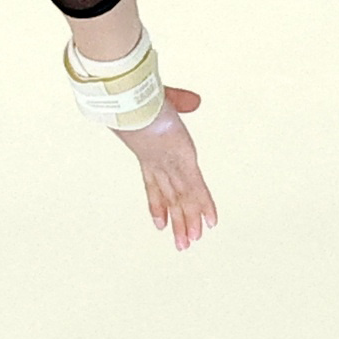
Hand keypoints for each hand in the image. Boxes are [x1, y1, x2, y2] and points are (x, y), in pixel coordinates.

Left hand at [119, 87, 218, 249]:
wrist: (126, 98)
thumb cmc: (136, 93)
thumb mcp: (159, 97)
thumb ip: (178, 100)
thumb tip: (194, 101)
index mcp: (148, 151)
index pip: (154, 184)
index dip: (157, 204)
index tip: (159, 224)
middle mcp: (158, 162)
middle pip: (169, 197)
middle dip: (176, 222)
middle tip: (180, 244)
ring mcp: (170, 163)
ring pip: (182, 199)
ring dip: (188, 222)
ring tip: (189, 244)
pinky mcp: (183, 159)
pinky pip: (197, 187)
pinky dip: (206, 205)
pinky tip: (212, 221)